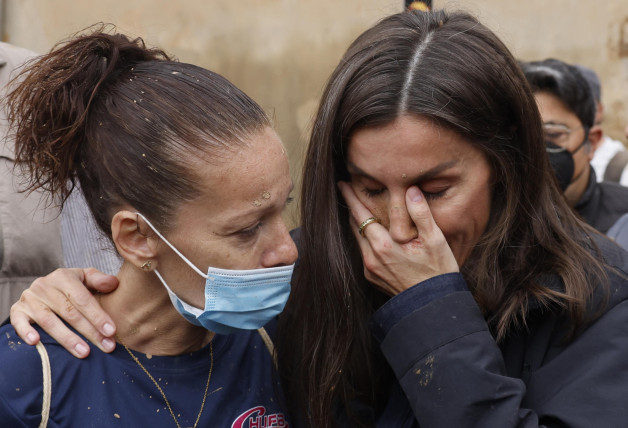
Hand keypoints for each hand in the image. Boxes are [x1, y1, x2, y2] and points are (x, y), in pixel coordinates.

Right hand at [10, 268, 118, 357]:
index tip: (112, 331)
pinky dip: (26, 332)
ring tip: (84, 352)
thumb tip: (114, 283)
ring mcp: (30, 299)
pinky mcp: (18, 311)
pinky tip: (36, 342)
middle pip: (69, 312)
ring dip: (67, 338)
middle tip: (106, 346)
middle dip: (89, 331)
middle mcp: (44, 286)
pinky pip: (19, 322)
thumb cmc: (71, 286)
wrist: (44, 289)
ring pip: (49, 321)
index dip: (98, 315)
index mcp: (63, 277)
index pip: (83, 298)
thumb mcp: (85, 278)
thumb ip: (99, 280)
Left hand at [338, 182, 458, 294]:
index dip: (351, 198)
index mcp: (383, 245)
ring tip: (359, 208)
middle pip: (355, 226)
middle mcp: (371, 257)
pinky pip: (363, 252)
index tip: (342, 184)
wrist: (433, 304)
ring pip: (358, 239)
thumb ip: (421, 213)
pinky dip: (365, 240)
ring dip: (358, 223)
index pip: (361, 215)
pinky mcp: (372, 277)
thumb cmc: (437, 271)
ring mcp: (370, 269)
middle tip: (348, 190)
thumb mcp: (435, 239)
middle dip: (352, 207)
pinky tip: (372, 233)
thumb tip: (411, 190)